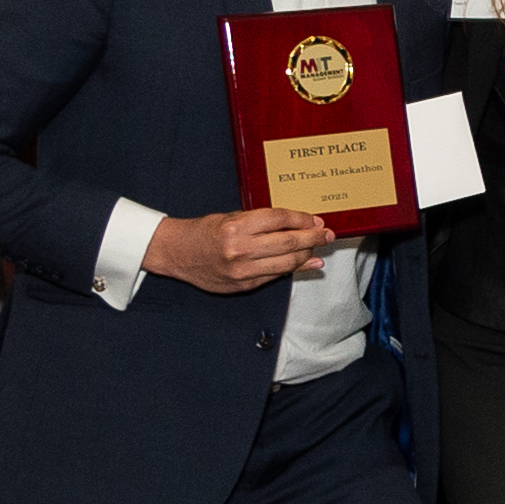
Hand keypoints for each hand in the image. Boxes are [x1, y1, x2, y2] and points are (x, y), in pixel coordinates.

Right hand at [149, 206, 333, 291]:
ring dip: (308, 255)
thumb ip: (261, 222)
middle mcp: (240, 250)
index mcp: (236, 227)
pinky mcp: (243, 285)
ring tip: (319, 248)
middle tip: (327, 235)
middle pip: (288, 243)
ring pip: (286, 263)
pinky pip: (275, 275)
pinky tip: (307, 263)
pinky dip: (293, 269)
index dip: (301, 219)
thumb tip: (295, 226)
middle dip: (312, 238)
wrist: (178, 253)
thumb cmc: (205, 231)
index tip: (315, 219)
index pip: (279, 220)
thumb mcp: (231, 218)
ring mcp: (242, 270)